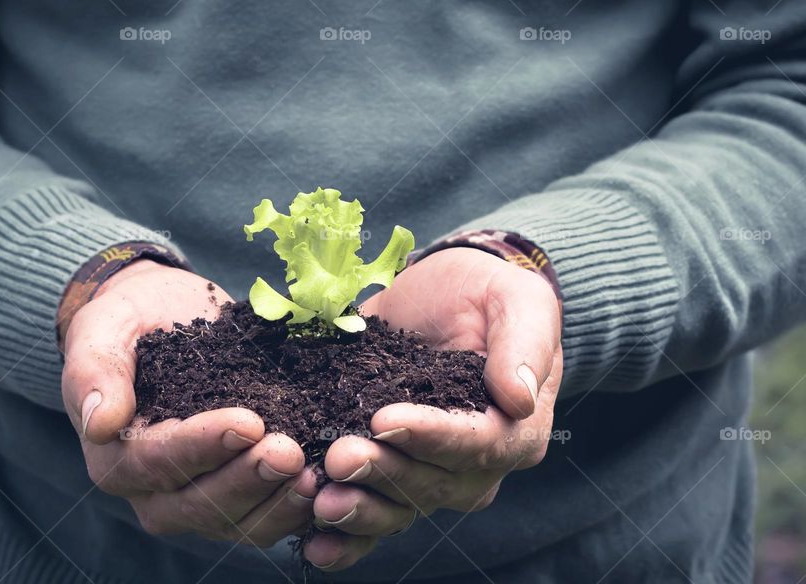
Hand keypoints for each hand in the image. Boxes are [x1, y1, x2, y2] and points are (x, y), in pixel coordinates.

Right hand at [61, 260, 317, 546]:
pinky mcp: (235, 495)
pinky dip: (293, 507)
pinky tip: (323, 482)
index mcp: (114, 457)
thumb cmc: (129, 323)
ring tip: (312, 472)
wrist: (161, 318)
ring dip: (275, 502)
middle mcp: (152, 492)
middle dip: (246, 480)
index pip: (157, 462)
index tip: (248, 423)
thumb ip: (94, 372)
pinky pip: (262, 516)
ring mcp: (196, 499)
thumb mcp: (102, 330)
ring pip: (236, 521)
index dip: (202, 447)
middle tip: (288, 452)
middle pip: (198, 504)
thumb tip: (99, 422)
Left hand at [303, 248, 561, 569]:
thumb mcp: (517, 301)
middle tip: (339, 456)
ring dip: (361, 509)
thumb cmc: (487, 294)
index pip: (479, 443)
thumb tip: (517, 398)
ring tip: (321, 500)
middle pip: (434, 483)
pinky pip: (376, 512)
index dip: (433, 437)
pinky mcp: (394, 468)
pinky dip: (348, 537)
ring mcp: (432, 472)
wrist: (444, 294)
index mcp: (516, 429)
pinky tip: (314, 545)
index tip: (385, 420)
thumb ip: (524, 345)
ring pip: (402, 507)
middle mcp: (477, 464)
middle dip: (385, 473)